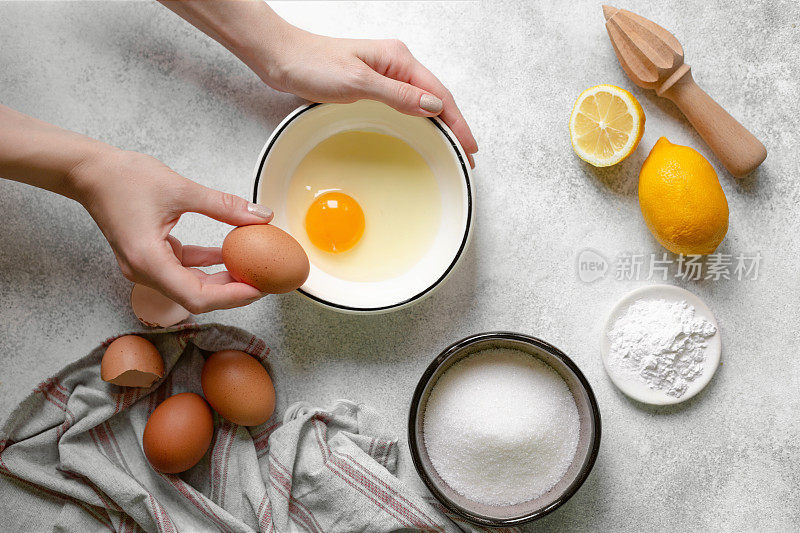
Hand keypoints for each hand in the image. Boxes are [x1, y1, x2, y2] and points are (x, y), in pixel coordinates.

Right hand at [69, 149, 272, 313]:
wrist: (90, 172)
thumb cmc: (124, 178)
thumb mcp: (180, 189)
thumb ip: (223, 205)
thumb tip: (261, 216)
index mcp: (148, 262)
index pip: (197, 297)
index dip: (232, 297)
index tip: (259, 289)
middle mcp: (144, 272)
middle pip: (196, 296)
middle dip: (233, 291)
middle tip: (264, 280)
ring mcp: (146, 266)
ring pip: (191, 284)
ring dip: (222, 278)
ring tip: (253, 268)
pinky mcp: (150, 256)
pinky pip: (184, 268)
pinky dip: (207, 264)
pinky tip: (230, 253)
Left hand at [256, 31, 478, 166]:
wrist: (282, 57)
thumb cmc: (313, 63)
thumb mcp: (359, 82)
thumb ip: (398, 95)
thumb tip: (434, 105)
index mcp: (399, 59)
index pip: (440, 94)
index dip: (458, 123)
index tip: (469, 147)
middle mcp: (396, 64)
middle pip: (436, 97)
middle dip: (454, 126)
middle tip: (466, 156)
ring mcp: (384, 74)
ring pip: (422, 101)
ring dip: (439, 123)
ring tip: (452, 147)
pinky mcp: (372, 84)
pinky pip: (405, 103)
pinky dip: (419, 118)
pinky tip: (422, 130)